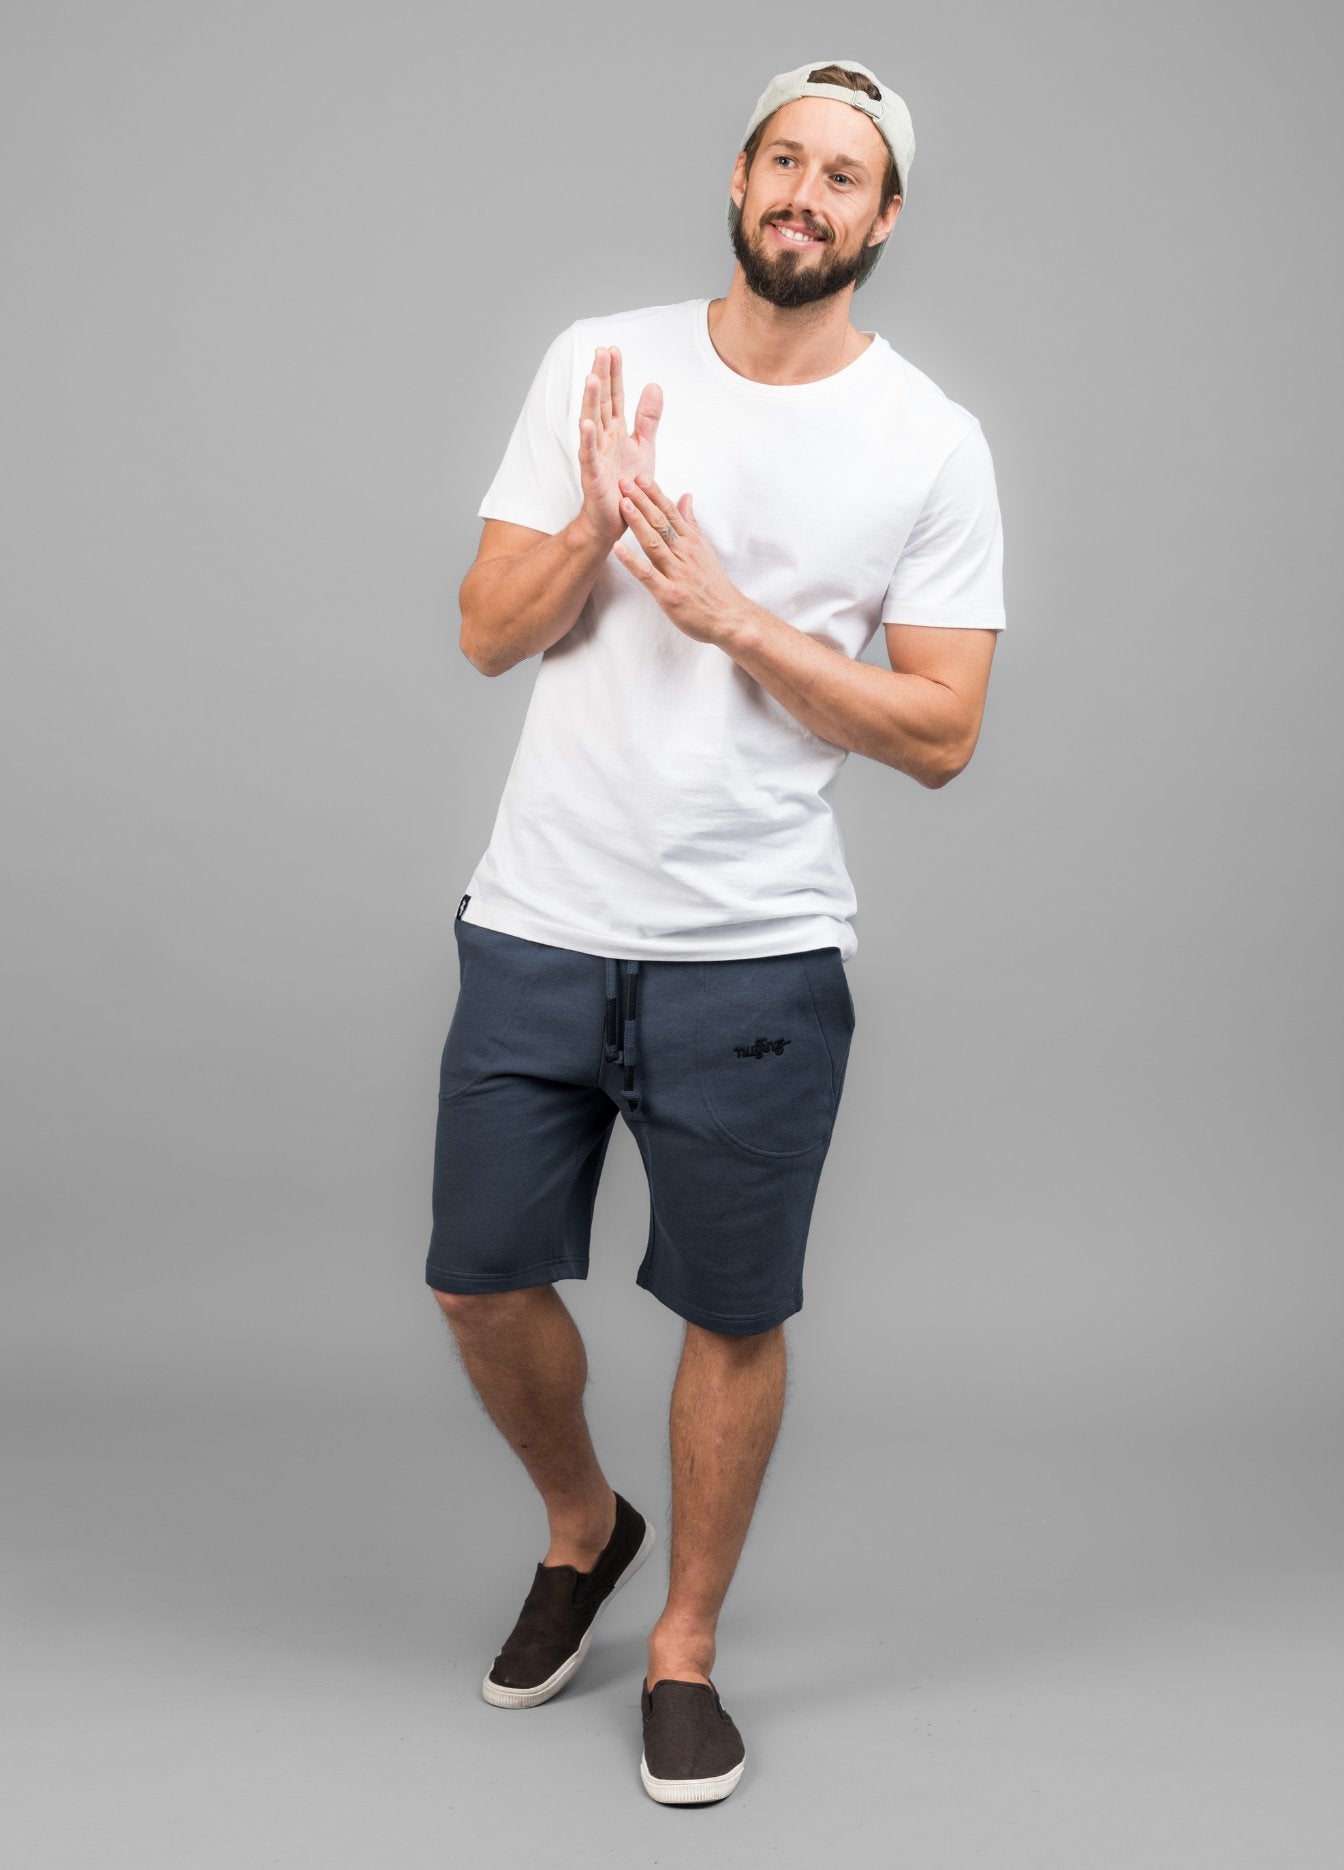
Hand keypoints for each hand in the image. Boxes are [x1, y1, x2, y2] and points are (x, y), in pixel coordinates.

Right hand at [578, 347, 663, 549]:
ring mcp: (596, 456)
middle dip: (601, 377)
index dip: (615, 374)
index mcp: (616, 431)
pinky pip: (589, 456)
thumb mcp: (644, 447)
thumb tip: (654, 385)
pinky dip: (587, 441)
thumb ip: (647, 418)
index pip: (615, 396)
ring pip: (591, 424)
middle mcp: (604, 439)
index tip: (614, 349)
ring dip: (591, 402)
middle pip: (601, 403)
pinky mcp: (593, 476)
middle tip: (601, 351)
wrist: (618, 520)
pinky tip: (586, 424)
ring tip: (591, 378)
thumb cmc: (627, 485)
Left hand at [611, 474, 750, 646]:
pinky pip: (647, 575)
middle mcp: (684, 553)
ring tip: (622, 504)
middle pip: (660, 522)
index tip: (640, 477)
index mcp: (691, 542)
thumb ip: (691, 524)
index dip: (654, 493)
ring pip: (654, 542)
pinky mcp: (669, 594)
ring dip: (637, 522)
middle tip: (624, 481)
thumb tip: (686, 496)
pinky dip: (632, 561)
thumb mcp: (704, 550)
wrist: (730, 618)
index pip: (671, 512)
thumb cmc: (714, 587)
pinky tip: (617, 549)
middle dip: (641, 501)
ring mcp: (677, 573)